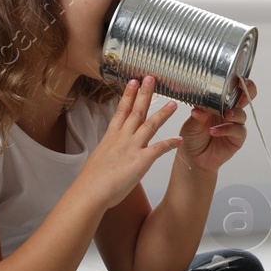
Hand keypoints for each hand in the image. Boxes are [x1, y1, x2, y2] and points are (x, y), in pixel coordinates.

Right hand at [75, 78, 181, 210]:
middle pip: (136, 111)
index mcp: (111, 137)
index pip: (121, 110)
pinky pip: (158, 150)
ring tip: (173, 103)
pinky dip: (170, 144)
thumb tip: (112, 149)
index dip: (128, 95)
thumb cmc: (92, 180)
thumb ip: (109, 149)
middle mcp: (122, 138)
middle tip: (151, 78)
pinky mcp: (140, 161)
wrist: (90, 192)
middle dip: (144, 94)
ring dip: (162, 114)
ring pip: (149, 126)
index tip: (133, 81)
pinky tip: (180, 139)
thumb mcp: (99, 157)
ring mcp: (132, 148)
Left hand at [173, 78, 256, 174]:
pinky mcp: (237, 138)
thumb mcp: (190, 124)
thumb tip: (200, 108)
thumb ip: (197, 116)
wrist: (193, 158)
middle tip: (242, 86)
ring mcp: (234, 124)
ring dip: (234, 113)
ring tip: (225, 115)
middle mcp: (229, 112)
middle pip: (246, 97)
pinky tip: (214, 131)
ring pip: (241, 114)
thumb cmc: (192, 137)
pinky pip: (237, 130)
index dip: (237, 81)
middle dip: (248, 89)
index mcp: (219, 103)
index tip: (236, 75)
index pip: (231, 89)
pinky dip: (226, 129)